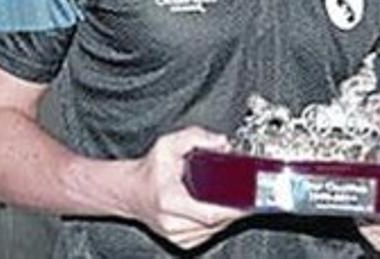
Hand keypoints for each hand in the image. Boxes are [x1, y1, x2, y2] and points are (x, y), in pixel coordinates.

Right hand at [122, 126, 246, 248]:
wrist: (131, 191)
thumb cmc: (149, 170)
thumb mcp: (168, 144)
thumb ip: (196, 137)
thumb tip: (222, 142)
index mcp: (169, 200)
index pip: (210, 213)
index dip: (233, 208)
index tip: (248, 200)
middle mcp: (171, 222)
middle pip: (216, 223)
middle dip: (234, 209)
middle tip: (247, 195)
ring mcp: (175, 236)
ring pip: (214, 231)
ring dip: (227, 217)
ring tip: (234, 200)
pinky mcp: (180, 242)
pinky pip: (207, 236)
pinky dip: (217, 224)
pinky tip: (220, 210)